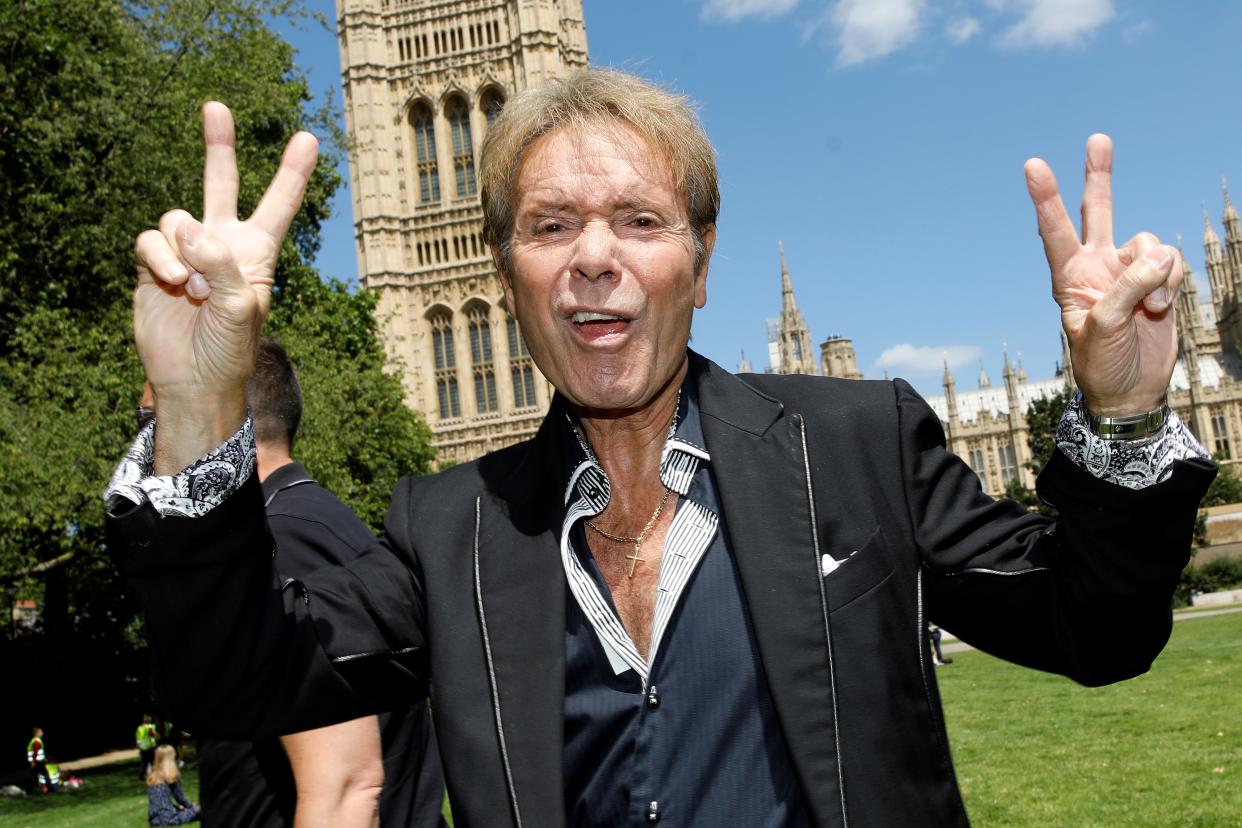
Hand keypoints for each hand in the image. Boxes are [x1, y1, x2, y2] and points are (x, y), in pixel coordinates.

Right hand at [133, 102, 316, 469]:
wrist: (191, 379)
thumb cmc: (229, 349)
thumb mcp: (240, 309)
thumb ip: (221, 265)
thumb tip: (188, 230)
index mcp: (257, 253)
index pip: (278, 205)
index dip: (292, 173)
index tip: (309, 138)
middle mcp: (222, 244)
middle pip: (221, 183)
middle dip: (219, 145)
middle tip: (216, 106)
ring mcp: (186, 252)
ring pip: (177, 217)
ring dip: (183, 249)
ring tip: (191, 286)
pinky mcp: (152, 264)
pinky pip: (150, 239)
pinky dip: (159, 257)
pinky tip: (170, 282)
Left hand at [1025, 135, 1181, 415]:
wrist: (1132, 389)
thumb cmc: (1102, 364)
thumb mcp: (1104, 328)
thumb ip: (1126, 288)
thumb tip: (1157, 256)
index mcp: (1069, 277)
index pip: (1055, 231)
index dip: (1047, 198)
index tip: (1033, 166)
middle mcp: (1097, 267)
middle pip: (1099, 211)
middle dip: (1099, 176)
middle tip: (1097, 139)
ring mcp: (1128, 272)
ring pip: (1149, 243)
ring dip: (1156, 273)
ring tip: (1149, 308)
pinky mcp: (1157, 280)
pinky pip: (1171, 261)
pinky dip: (1172, 282)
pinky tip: (1161, 309)